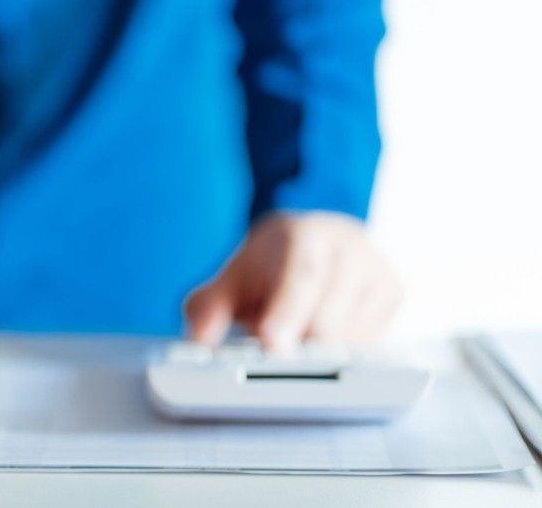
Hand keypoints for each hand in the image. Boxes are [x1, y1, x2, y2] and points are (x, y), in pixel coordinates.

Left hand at [183, 211, 401, 348]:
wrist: (310, 242)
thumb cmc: (269, 266)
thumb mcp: (232, 280)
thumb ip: (208, 308)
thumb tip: (197, 342)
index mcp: (306, 234)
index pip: (302, 277)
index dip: (287, 313)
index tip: (269, 344)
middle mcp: (349, 247)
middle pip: (329, 317)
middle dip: (297, 346)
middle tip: (271, 357)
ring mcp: (378, 270)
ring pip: (352, 338)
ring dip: (318, 354)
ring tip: (295, 337)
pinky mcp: (395, 295)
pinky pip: (370, 344)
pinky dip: (342, 354)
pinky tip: (321, 339)